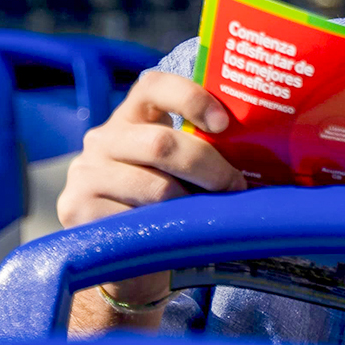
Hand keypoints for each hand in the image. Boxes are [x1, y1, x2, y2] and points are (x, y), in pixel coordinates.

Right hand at [58, 70, 245, 326]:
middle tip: (235, 185)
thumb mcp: (181, 168)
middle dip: (208, 166)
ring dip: (192, 202)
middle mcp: (102, 139)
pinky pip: (135, 218)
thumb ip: (202, 147)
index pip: (154, 86)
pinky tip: (176, 232)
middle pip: (161, 143)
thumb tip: (266, 143)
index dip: (191, 98)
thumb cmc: (169, 204)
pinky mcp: (77, 210)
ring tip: (209, 213)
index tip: (224, 123)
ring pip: (154, 186)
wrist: (126, 259)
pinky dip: (166, 226)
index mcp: (131, 116)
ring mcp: (85, 174)